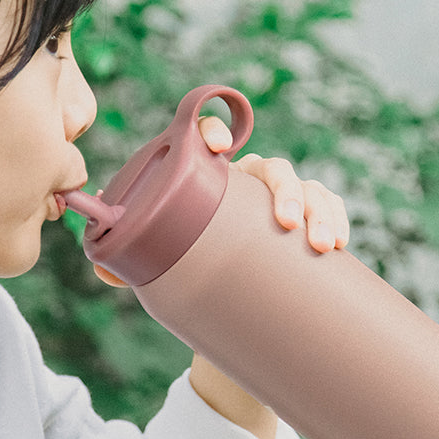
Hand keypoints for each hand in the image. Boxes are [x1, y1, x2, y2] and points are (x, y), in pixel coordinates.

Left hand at [93, 115, 349, 286]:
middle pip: (272, 168)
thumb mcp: (158, 263)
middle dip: (285, 190)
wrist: (226, 306)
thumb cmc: (189, 268)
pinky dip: (336, 220)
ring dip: (318, 210)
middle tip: (286, 224)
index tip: (217, 148)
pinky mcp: (306, 226)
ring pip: (308, 189)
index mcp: (211, 180)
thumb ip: (128, 264)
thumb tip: (102, 270)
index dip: (213, 132)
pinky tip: (337, 241)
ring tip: (320, 244)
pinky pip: (329, 210)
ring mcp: (281, 203)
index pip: (211, 140)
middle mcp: (249, 184)